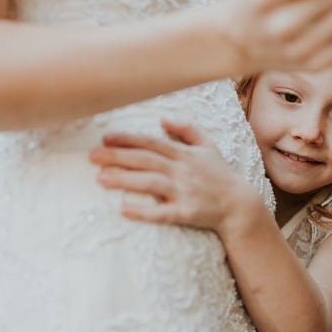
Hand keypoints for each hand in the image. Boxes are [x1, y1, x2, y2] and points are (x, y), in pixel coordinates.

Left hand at [89, 120, 258, 234]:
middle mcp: (183, 171)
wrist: (239, 205)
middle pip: (146, 161)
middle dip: (117, 157)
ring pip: (150, 183)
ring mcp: (184, 192)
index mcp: (185, 154)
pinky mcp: (186, 213)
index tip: (106, 138)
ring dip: (124, 180)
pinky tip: (124, 210)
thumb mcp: (208, 146)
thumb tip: (162, 118)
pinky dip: (143, 211)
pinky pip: (162, 213)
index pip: (152, 143)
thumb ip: (187, 129)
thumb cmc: (220, 175)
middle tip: (91, 156)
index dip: (128, 139)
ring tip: (100, 178)